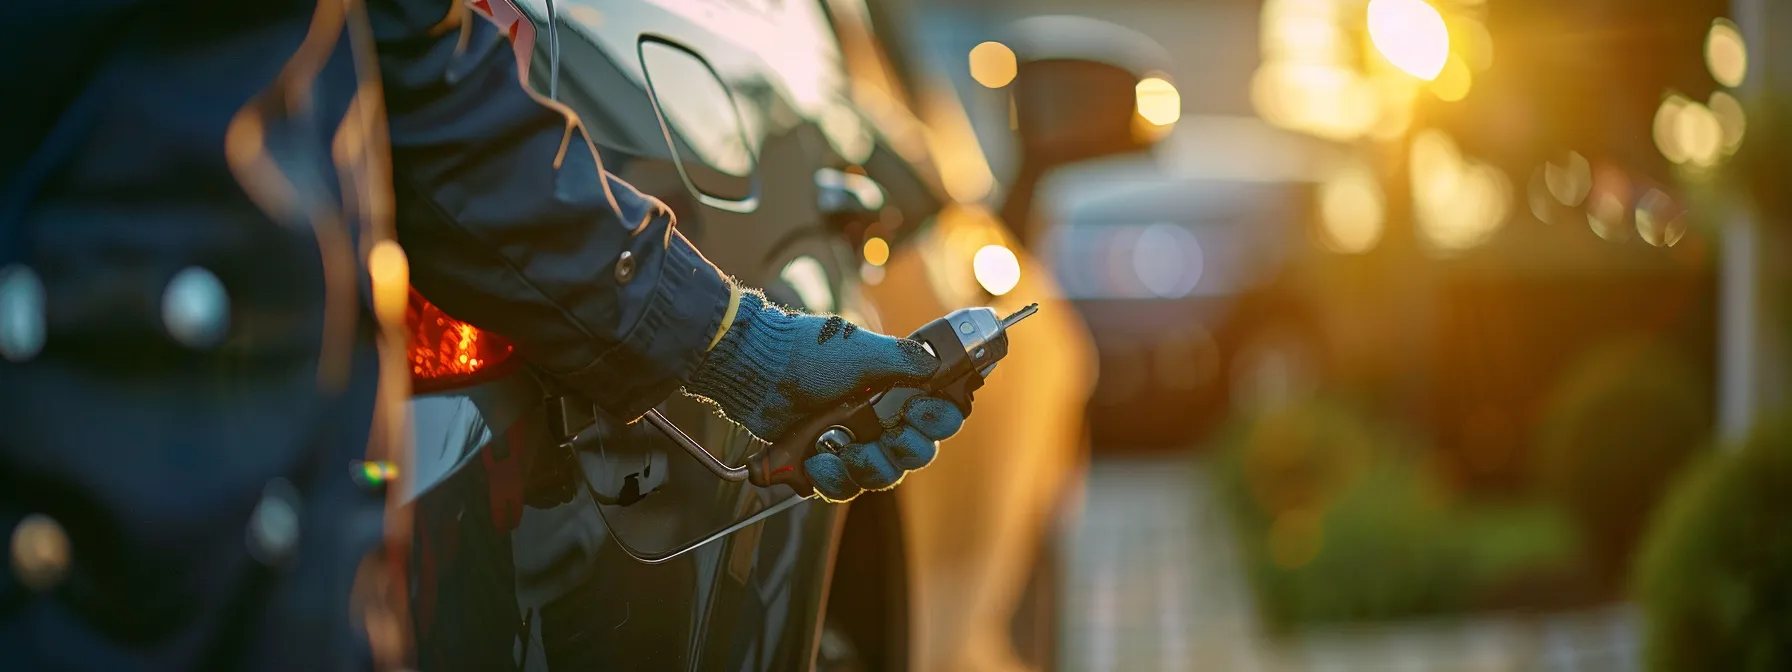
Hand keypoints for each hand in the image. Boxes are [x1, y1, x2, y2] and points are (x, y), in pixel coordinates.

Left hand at [686, 290, 965, 500]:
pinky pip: (843, 487)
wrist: (756, 369)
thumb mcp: (861, 350)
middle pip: (914, 453)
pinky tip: (817, 459)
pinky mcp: (823, 462)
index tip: (919, 413)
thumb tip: (936, 362)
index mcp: (893, 389)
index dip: (936, 420)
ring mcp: (850, 442)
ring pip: (881, 476)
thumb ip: (903, 360)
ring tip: (839, 447)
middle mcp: (877, 418)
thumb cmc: (806, 352)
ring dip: (865, 466)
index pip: (935, 415)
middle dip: (904, 449)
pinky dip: (832, 478)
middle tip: (887, 437)